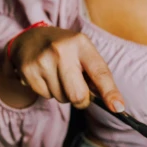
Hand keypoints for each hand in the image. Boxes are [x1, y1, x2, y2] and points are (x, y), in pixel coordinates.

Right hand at [7, 26, 124, 110]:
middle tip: (76, 88)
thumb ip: (97, 73)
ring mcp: (43, 60)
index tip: (118, 107)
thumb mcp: (83, 52)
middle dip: (81, 99)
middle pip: (78, 94)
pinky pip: (45, 96)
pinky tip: (45, 76)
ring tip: (57, 75)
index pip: (100, 72)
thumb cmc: (65, 50)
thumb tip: (112, 103)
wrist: (30, 39)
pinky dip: (48, 91)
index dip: (110, 92)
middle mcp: (61, 50)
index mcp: (81, 44)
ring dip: (62, 93)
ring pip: (61, 98)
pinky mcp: (28, 71)